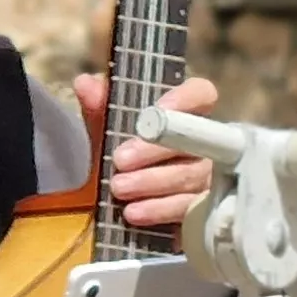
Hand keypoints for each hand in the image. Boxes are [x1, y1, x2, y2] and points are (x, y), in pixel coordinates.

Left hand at [73, 73, 219, 228]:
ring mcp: (210, 177)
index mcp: (186, 113)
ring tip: (119, 188)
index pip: (201, 94)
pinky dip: (160, 210)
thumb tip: (86, 84)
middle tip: (120, 160)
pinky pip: (190, 208)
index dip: (182, 100)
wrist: (122, 199)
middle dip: (155, 149)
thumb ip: (98, 105)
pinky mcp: (204, 209)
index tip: (151, 116)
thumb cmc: (123, 153)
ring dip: (152, 182)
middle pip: (194, 140)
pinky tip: (135, 212)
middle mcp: (206, 142)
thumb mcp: (106, 128)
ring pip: (191, 176)